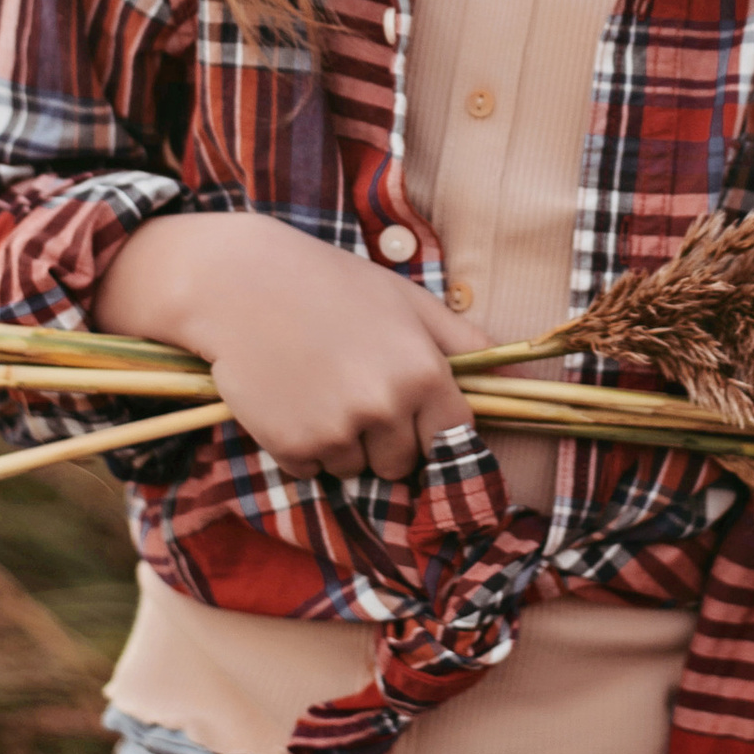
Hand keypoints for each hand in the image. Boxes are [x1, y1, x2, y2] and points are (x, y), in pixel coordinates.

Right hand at [94, 208, 487, 477]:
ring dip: (341, 442)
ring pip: (356, 468)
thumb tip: (514, 377)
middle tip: (352, 388)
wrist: (239, 284)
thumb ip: (462, 342)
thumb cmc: (330, 284)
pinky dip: (302, 445)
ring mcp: (339, 432)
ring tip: (316, 386)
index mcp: (424, 373)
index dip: (431, 425)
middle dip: (384, 437)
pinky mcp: (294, 448)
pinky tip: (289, 399)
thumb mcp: (406, 299)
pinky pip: (312, 470)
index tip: (411, 410)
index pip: (453, 437)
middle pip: (403, 462)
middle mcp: (387, 408)